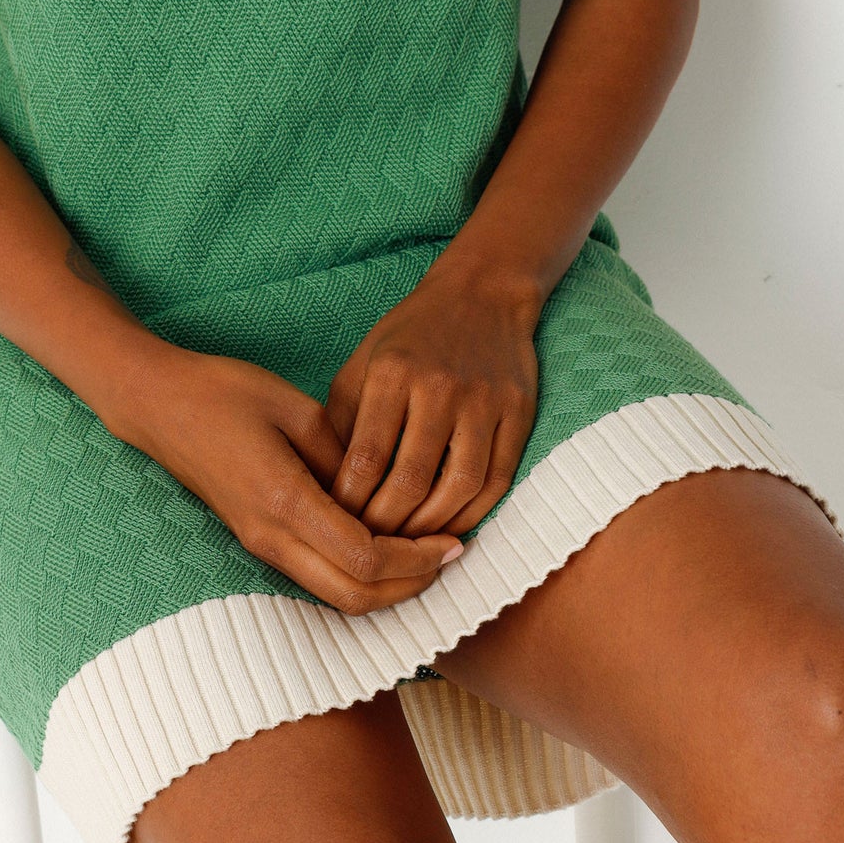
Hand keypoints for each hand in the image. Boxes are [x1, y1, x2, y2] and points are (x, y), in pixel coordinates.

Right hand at [121, 348, 464, 614]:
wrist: (158, 404)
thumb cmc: (224, 392)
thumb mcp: (295, 408)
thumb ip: (343, 453)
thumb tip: (385, 489)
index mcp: (284, 500)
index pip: (365, 558)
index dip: (417, 558)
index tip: (453, 540)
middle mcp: (271, 536)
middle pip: (354, 596)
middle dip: (411, 585)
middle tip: (451, 556)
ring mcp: (260, 544)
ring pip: (335, 596)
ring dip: (387, 588)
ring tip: (427, 556)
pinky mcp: (257, 539)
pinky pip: (317, 577)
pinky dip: (359, 576)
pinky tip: (385, 545)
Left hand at [324, 264, 539, 539]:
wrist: (482, 293)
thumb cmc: (410, 336)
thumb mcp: (362, 363)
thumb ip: (343, 421)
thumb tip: (326, 489)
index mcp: (391, 372)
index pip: (365, 457)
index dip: (348, 502)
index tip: (337, 524)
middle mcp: (438, 386)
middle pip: (410, 481)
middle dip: (386, 527)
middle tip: (371, 549)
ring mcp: (483, 400)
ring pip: (458, 488)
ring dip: (430, 529)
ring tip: (408, 547)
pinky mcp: (517, 412)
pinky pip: (497, 480)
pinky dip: (472, 514)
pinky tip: (450, 528)